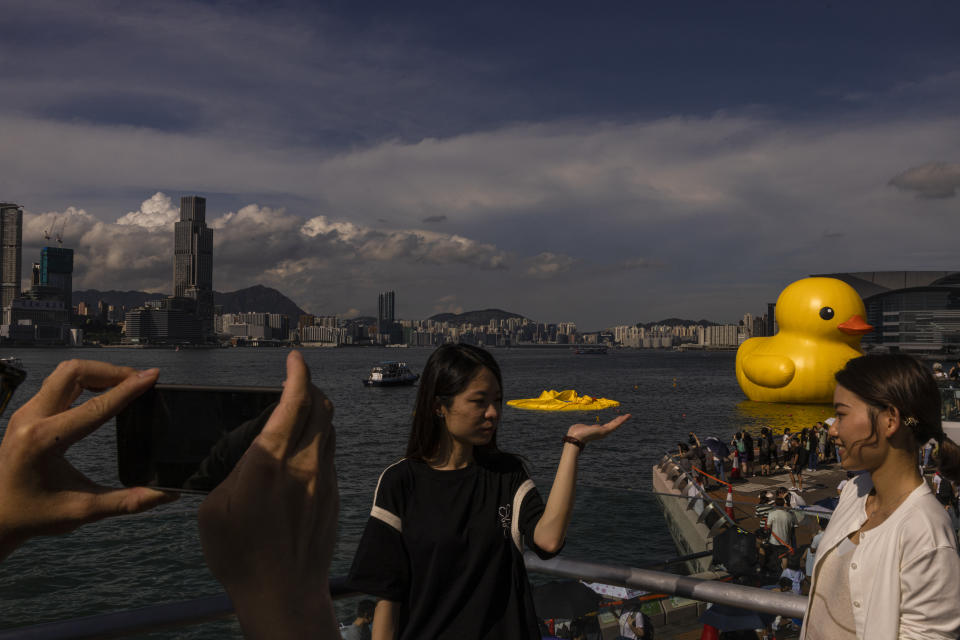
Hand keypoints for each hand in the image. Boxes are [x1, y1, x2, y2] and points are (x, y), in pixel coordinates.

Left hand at [0, 360, 175, 560]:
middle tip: (137, 381)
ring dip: (97, 373)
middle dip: (110, 371)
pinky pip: (58, 384)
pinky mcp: (27, 413)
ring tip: (123, 385)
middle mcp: (30, 420)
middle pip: (74, 372)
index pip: (95, 407)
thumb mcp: (84, 511)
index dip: (128, 389)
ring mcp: (25, 414)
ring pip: (65, 373)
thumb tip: (167, 495)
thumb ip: (128, 501)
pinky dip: (85, 381)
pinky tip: (102, 393)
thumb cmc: (35, 515)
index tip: (152, 376)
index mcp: (43, 441)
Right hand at [199, 351, 338, 638]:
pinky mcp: (331, 495)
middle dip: (310, 386)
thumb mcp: (213, 509)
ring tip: (300, 412)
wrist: (284, 592)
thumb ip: (231, 473)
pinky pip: (330, 454)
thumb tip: (245, 460)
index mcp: (269, 461)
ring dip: (317, 412)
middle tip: (295, 382)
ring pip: (329, 429)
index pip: (294, 401)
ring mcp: (323, 478)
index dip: (298, 373)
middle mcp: (303, 463)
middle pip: (321, 407)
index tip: (294, 359)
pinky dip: (319, 440)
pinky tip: (304, 451)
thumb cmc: (240, 555)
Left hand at [567, 413, 630, 443]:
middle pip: (612, 425)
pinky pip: (615, 425)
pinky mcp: (605, 431)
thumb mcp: (582, 427)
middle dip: (619, 420)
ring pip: (615, 424)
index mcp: (596, 431)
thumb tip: (587, 427)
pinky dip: (621, 421)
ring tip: (629, 415)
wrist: (575, 437)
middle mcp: (601, 432)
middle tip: (625, 416)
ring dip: (622, 420)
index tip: (616, 419)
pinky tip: (626, 417)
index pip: (606, 426)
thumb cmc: (575, 432)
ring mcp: (604, 432)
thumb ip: (585, 427)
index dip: (611, 423)